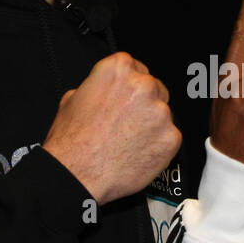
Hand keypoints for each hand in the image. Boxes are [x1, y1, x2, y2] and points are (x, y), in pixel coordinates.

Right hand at [43, 52, 180, 204]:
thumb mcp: (72, 100)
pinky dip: (158, 146)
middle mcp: (143, 86)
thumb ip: (96, 87)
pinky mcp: (171, 137)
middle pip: (154, 88)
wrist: (78, 174)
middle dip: (144, 104)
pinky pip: (170, 138)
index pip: (136, 67)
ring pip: (163, 114)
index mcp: (118, 70)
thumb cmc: (72, 142)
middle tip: (128, 123)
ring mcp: (160, 112)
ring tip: (129, 141)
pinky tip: (138, 153)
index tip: (126, 98)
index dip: (130, 86)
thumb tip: (102, 90)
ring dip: (152, 125)